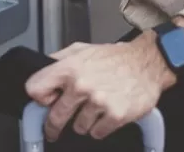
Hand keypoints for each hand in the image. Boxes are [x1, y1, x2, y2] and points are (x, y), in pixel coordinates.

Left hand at [24, 33, 174, 140]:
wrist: (148, 63)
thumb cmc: (115, 57)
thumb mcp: (82, 49)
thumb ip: (59, 59)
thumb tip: (41, 68)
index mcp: (70, 68)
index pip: (35, 89)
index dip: (39, 98)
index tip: (45, 103)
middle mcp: (81, 85)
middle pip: (55, 117)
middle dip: (55, 124)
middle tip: (56, 128)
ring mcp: (98, 102)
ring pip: (78, 127)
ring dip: (84, 122)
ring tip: (94, 109)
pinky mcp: (115, 116)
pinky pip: (97, 133)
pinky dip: (100, 127)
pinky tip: (106, 114)